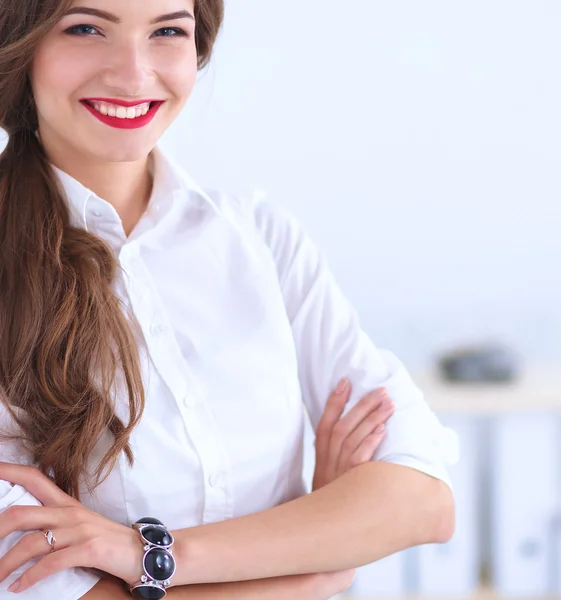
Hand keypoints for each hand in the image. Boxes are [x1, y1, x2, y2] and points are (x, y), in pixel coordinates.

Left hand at [0, 462, 143, 593]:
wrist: (141, 551)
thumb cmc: (106, 541)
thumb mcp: (79, 526)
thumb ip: (54, 523)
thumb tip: (22, 532)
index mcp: (66, 503)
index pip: (34, 478)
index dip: (9, 471)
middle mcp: (70, 513)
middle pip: (21, 514)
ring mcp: (80, 530)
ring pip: (31, 543)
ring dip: (5, 565)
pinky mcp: (89, 549)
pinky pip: (51, 563)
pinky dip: (30, 578)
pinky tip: (18, 587)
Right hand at [310, 379, 394, 595]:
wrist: (326, 541)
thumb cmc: (332, 509)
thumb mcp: (327, 484)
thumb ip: (337, 462)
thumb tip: (357, 437)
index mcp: (321, 461)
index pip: (324, 425)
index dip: (334, 402)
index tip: (345, 382)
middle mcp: (328, 465)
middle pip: (342, 427)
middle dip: (361, 406)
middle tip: (380, 390)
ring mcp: (339, 475)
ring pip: (352, 438)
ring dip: (371, 418)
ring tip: (388, 403)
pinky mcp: (351, 486)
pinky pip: (360, 460)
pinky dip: (370, 442)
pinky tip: (383, 430)